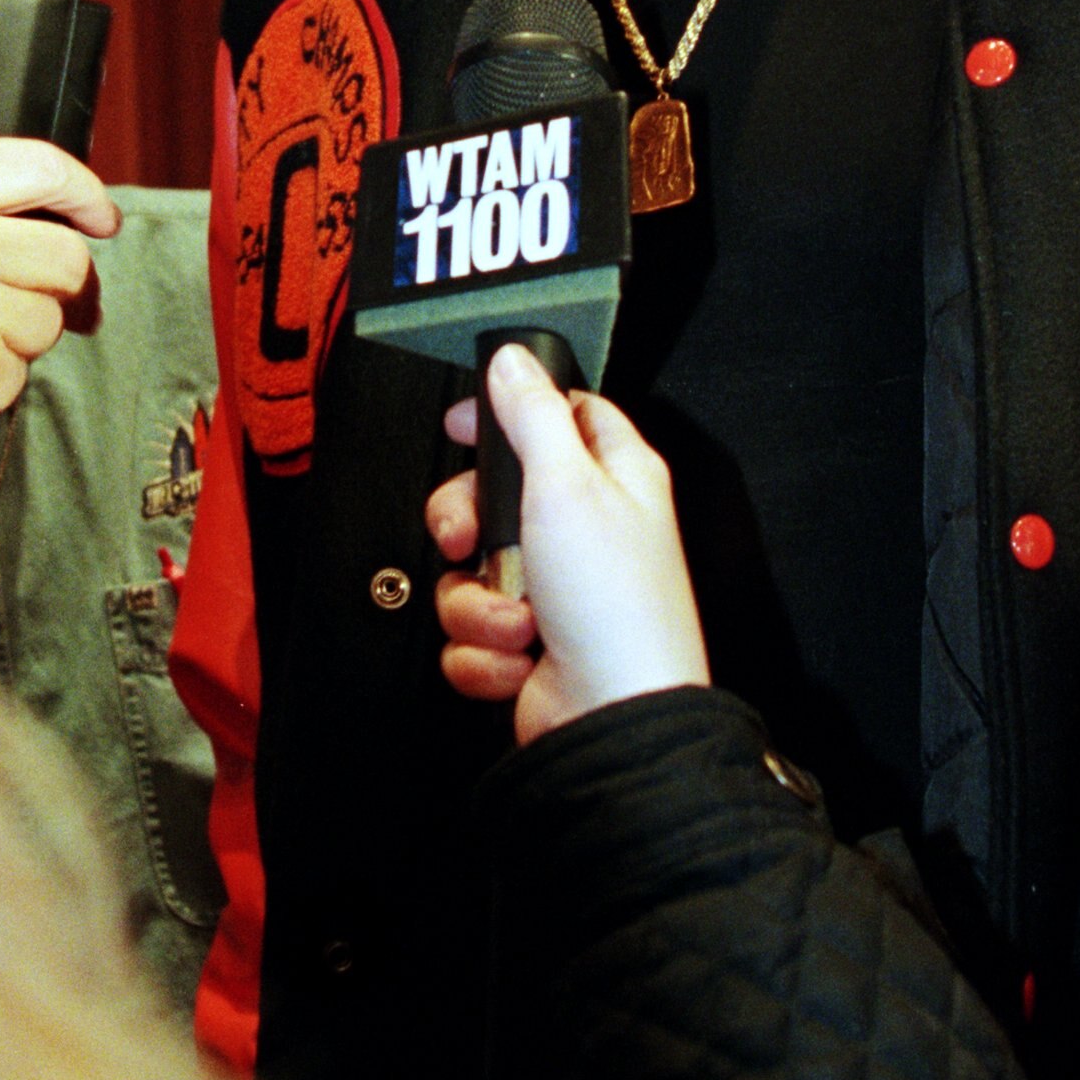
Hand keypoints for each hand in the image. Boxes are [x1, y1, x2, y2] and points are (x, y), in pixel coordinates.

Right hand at [424, 342, 708, 745]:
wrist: (612, 719)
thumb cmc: (614, 607)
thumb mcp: (568, 486)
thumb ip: (532, 415)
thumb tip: (512, 360)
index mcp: (614, 476)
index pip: (558, 413)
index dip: (507, 410)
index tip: (464, 425)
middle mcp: (585, 529)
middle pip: (492, 493)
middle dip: (466, 525)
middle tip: (470, 540)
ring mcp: (555, 589)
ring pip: (469, 570)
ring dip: (478, 603)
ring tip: (521, 621)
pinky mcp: (527, 642)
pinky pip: (469, 629)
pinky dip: (484, 649)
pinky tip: (521, 658)